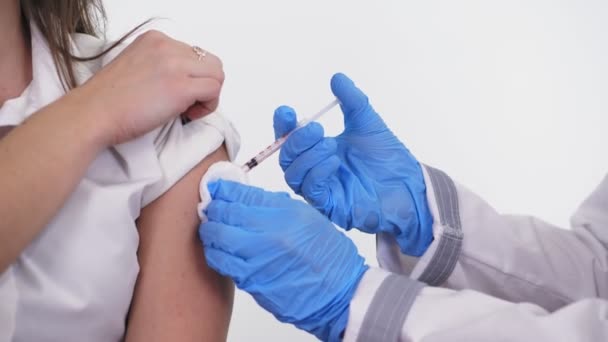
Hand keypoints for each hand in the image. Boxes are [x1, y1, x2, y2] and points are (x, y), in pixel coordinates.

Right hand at [73, 30, 224, 145]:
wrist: (92, 113)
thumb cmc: (110, 100)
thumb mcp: (138, 67)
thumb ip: (163, 66)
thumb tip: (188, 80)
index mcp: (156, 39)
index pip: (195, 54)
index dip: (193, 77)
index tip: (178, 94)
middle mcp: (167, 46)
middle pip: (211, 63)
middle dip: (206, 85)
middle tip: (189, 104)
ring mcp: (175, 64)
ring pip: (218, 75)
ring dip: (209, 96)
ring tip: (189, 110)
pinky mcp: (181, 86)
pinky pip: (214, 90)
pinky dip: (208, 106)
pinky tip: (189, 115)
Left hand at [199, 180, 367, 341]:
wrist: (338, 291)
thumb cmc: (327, 255)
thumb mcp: (307, 217)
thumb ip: (275, 205)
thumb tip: (247, 198)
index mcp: (286, 214)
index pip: (244, 195)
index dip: (225, 189)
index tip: (217, 188)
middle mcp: (270, 234)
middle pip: (226, 214)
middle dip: (214, 208)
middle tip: (211, 207)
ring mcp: (258, 259)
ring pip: (217, 238)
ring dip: (210, 231)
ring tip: (212, 228)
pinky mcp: (251, 280)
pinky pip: (222, 262)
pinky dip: (215, 252)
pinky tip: (219, 249)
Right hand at [273, 73, 432, 255]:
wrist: (408, 183)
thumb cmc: (387, 157)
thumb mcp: (367, 122)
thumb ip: (352, 100)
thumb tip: (337, 78)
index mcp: (318, 148)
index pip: (290, 137)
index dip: (284, 125)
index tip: (287, 111)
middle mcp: (315, 169)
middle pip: (286, 156)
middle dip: (297, 140)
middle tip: (317, 129)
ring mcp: (321, 188)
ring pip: (293, 175)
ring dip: (308, 156)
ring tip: (331, 145)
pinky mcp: (329, 205)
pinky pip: (310, 190)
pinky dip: (317, 173)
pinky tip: (333, 162)